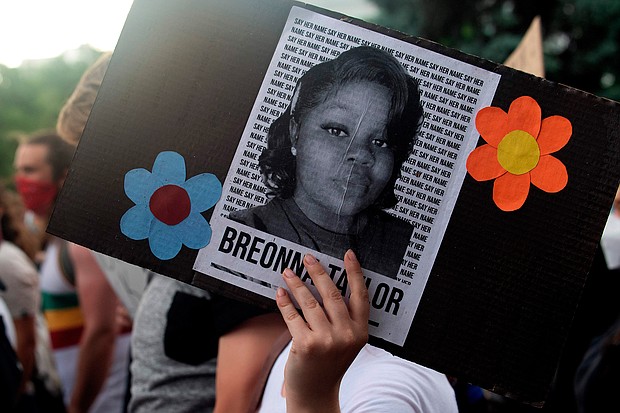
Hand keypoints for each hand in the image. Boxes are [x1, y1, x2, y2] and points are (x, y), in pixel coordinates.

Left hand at [276, 250, 368, 411]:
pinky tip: (280, 293)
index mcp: (360, 331)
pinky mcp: (306, 345)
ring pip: (310, 302)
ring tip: (288, 272)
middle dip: (318, 272)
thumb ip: (344, 318)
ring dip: (297, 284)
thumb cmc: (329, 364)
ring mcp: (326, 340)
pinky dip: (285, 302)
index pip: (361, 296)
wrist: (316, 394)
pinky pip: (293, 316)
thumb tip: (324, 284)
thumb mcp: (347, 342)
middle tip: (308, 258)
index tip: (349, 254)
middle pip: (332, 294)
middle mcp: (346, 335)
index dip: (355, 273)